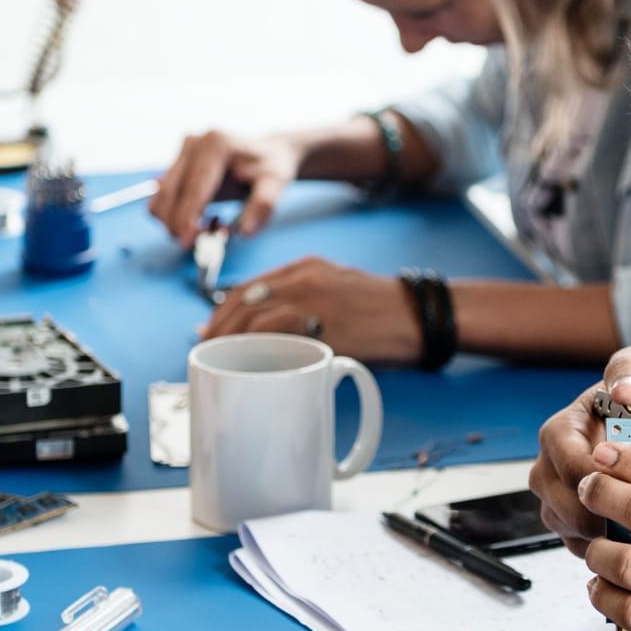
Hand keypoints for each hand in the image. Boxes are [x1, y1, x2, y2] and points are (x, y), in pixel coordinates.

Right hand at [150, 130, 303, 246]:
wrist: (267, 153)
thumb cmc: (270, 168)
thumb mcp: (276, 185)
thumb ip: (262, 207)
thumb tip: (243, 232)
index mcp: (216, 145)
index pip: (193, 188)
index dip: (186, 217)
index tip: (186, 241)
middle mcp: (193, 145)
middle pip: (169, 193)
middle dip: (178, 225)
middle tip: (204, 242)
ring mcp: (181, 153)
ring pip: (160, 198)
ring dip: (174, 222)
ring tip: (208, 227)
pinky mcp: (176, 166)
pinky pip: (162, 198)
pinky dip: (174, 216)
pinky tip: (200, 218)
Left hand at [202, 257, 422, 364]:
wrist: (422, 315)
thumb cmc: (386, 311)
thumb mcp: (342, 290)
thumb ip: (310, 302)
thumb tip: (277, 333)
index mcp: (307, 268)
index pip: (249, 286)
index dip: (223, 311)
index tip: (210, 330)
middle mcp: (305, 278)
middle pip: (243, 300)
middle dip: (218, 328)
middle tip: (208, 352)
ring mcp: (314, 300)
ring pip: (254, 316)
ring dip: (231, 342)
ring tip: (223, 362)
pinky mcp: (327, 325)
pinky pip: (279, 333)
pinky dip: (257, 348)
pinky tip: (250, 363)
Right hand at [529, 346, 630, 557]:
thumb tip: (623, 389)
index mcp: (559, 432)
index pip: (566, 462)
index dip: (596, 477)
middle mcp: (548, 468)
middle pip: (559, 503)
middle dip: (597, 514)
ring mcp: (556, 500)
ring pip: (566, 530)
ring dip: (601, 538)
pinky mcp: (570, 526)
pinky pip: (579, 547)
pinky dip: (604, 551)